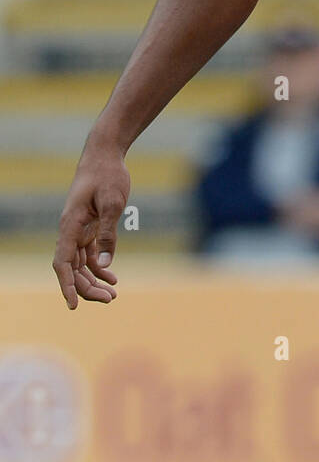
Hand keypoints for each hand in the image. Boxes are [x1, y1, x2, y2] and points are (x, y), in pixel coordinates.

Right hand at [53, 135, 129, 308]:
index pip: (63, 263)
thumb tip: (105, 264)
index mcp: (70, 225)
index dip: (67, 285)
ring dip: (93, 281)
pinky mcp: (89, 227)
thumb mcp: (112, 203)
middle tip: (109, 300)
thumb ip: (108, 233)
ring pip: (80, 264)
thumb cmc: (107, 175)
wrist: (105, 155)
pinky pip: (90, 254)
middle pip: (73, 268)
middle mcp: (70, 230)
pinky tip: (112, 278)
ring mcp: (79, 229)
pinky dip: (99, 267)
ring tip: (112, 295)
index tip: (74, 306)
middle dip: (87, 288)